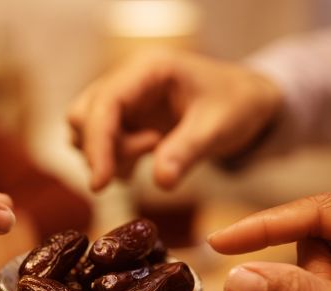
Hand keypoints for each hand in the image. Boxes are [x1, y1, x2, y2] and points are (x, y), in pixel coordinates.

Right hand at [69, 49, 281, 190]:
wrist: (246, 103)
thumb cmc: (236, 104)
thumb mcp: (218, 128)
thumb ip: (187, 152)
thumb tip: (161, 182)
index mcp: (149, 69)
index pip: (106, 102)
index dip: (97, 142)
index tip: (100, 182)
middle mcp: (129, 81)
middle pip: (84, 116)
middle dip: (104, 149)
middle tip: (149, 154)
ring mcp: (125, 101)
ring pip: (88, 132)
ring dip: (112, 155)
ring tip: (158, 150)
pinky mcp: (126, 121)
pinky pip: (103, 145)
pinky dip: (117, 161)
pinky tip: (154, 155)